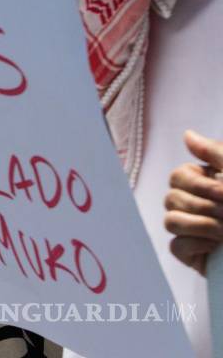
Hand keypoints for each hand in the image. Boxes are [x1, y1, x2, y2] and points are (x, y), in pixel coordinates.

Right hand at [165, 130, 222, 274]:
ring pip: (171, 221)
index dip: (197, 185)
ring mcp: (193, 230)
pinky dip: (196, 244)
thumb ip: (216, 152)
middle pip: (171, 198)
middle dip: (203, 207)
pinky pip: (176, 246)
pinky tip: (217, 247)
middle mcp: (197, 204)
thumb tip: (187, 134)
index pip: (178, 176)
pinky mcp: (194, 254)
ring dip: (201, 225)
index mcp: (207, 184)